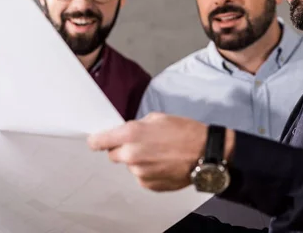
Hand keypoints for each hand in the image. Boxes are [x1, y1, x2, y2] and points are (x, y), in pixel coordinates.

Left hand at [87, 112, 232, 191]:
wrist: (204, 153)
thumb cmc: (185, 132)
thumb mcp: (158, 118)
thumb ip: (137, 125)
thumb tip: (128, 132)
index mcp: (130, 134)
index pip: (98, 142)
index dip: (98, 140)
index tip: (98, 141)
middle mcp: (131, 155)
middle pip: (114, 155)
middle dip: (124, 149)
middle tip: (143, 143)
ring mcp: (139, 172)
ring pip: (130, 166)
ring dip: (139, 160)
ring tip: (159, 154)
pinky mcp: (148, 185)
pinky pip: (141, 176)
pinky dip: (149, 171)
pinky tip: (163, 164)